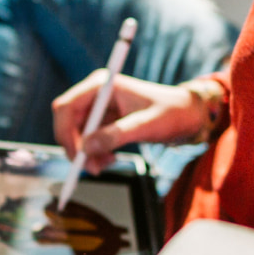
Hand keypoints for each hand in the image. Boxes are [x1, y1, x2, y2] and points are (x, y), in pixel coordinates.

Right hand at [52, 72, 207, 171]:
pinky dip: (94, 154)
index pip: (66, 107)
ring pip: (75, 135)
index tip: (79, 156)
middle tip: (91, 169)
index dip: (66, 133)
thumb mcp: (147, 126)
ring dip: (86, 154)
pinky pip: (87, 141)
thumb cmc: (172, 113)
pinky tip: (110, 160)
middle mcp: (96, 94)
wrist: (187, 115)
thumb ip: (117, 135)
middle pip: (66, 122)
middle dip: (76, 148)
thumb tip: (87, 148)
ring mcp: (98, 108)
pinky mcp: (103, 121)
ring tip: (106, 165)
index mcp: (102, 85)